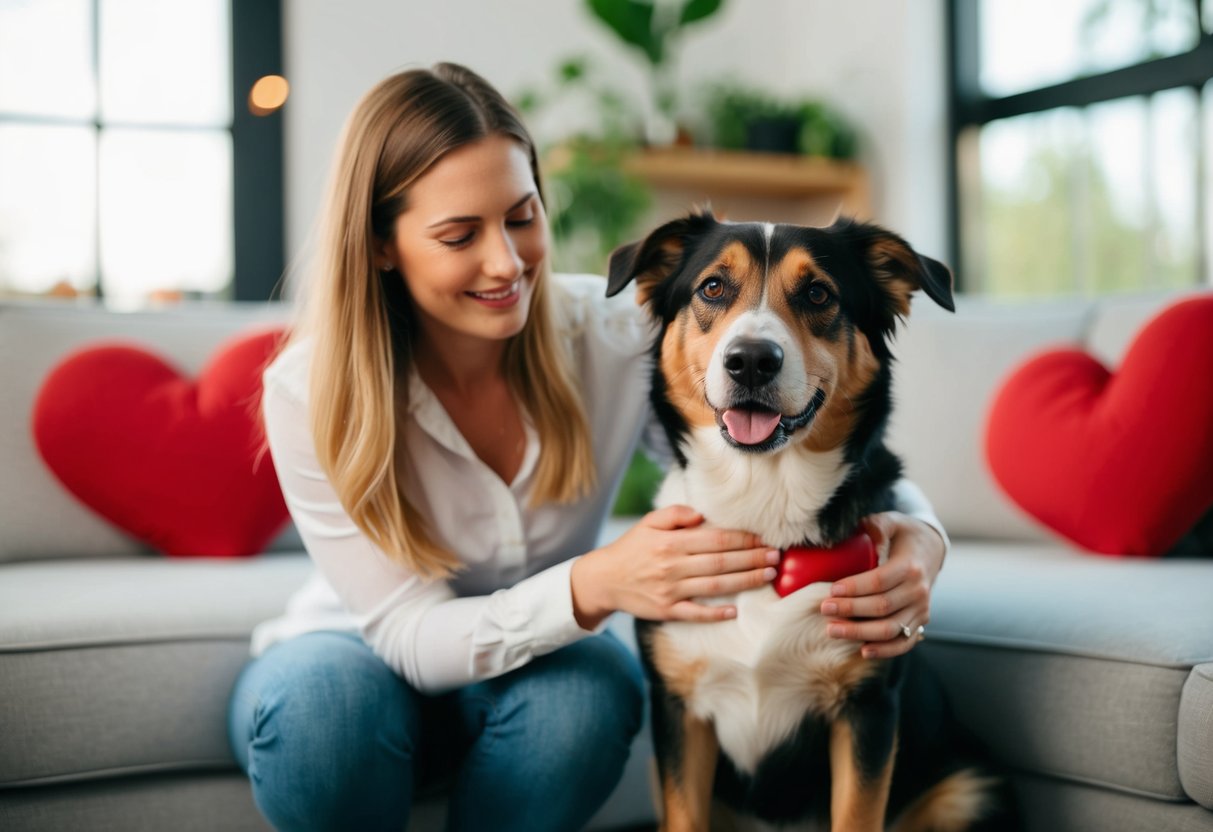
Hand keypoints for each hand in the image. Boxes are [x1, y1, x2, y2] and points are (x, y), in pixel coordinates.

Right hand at [571, 505, 778, 628]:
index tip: (762, 538)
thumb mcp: (649, 523)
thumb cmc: (631, 548)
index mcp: (671, 542)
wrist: (604, 579)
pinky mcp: (666, 610)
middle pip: (720, 562)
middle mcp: (673, 566)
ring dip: (744, 581)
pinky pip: (695, 613)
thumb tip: (702, 515)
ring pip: (714, 586)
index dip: (741, 539)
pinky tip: (735, 611)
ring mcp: (670, 590)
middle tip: (775, 557)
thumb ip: (676, 514)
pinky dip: (715, 613)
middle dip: (751, 558)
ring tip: (767, 576)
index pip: (714, 539)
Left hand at [819, 512, 944, 658]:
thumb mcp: (892, 521)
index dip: (854, 587)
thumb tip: (863, 533)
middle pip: (882, 607)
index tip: (831, 590)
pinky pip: (904, 642)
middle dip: (850, 610)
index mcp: (910, 566)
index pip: (879, 581)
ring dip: (860, 633)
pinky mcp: (921, 621)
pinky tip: (863, 650)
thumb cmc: (903, 535)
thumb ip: (876, 525)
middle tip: (823, 608)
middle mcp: (919, 590)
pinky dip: (885, 650)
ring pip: (890, 628)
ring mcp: (921, 609)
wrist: (931, 550)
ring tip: (832, 630)